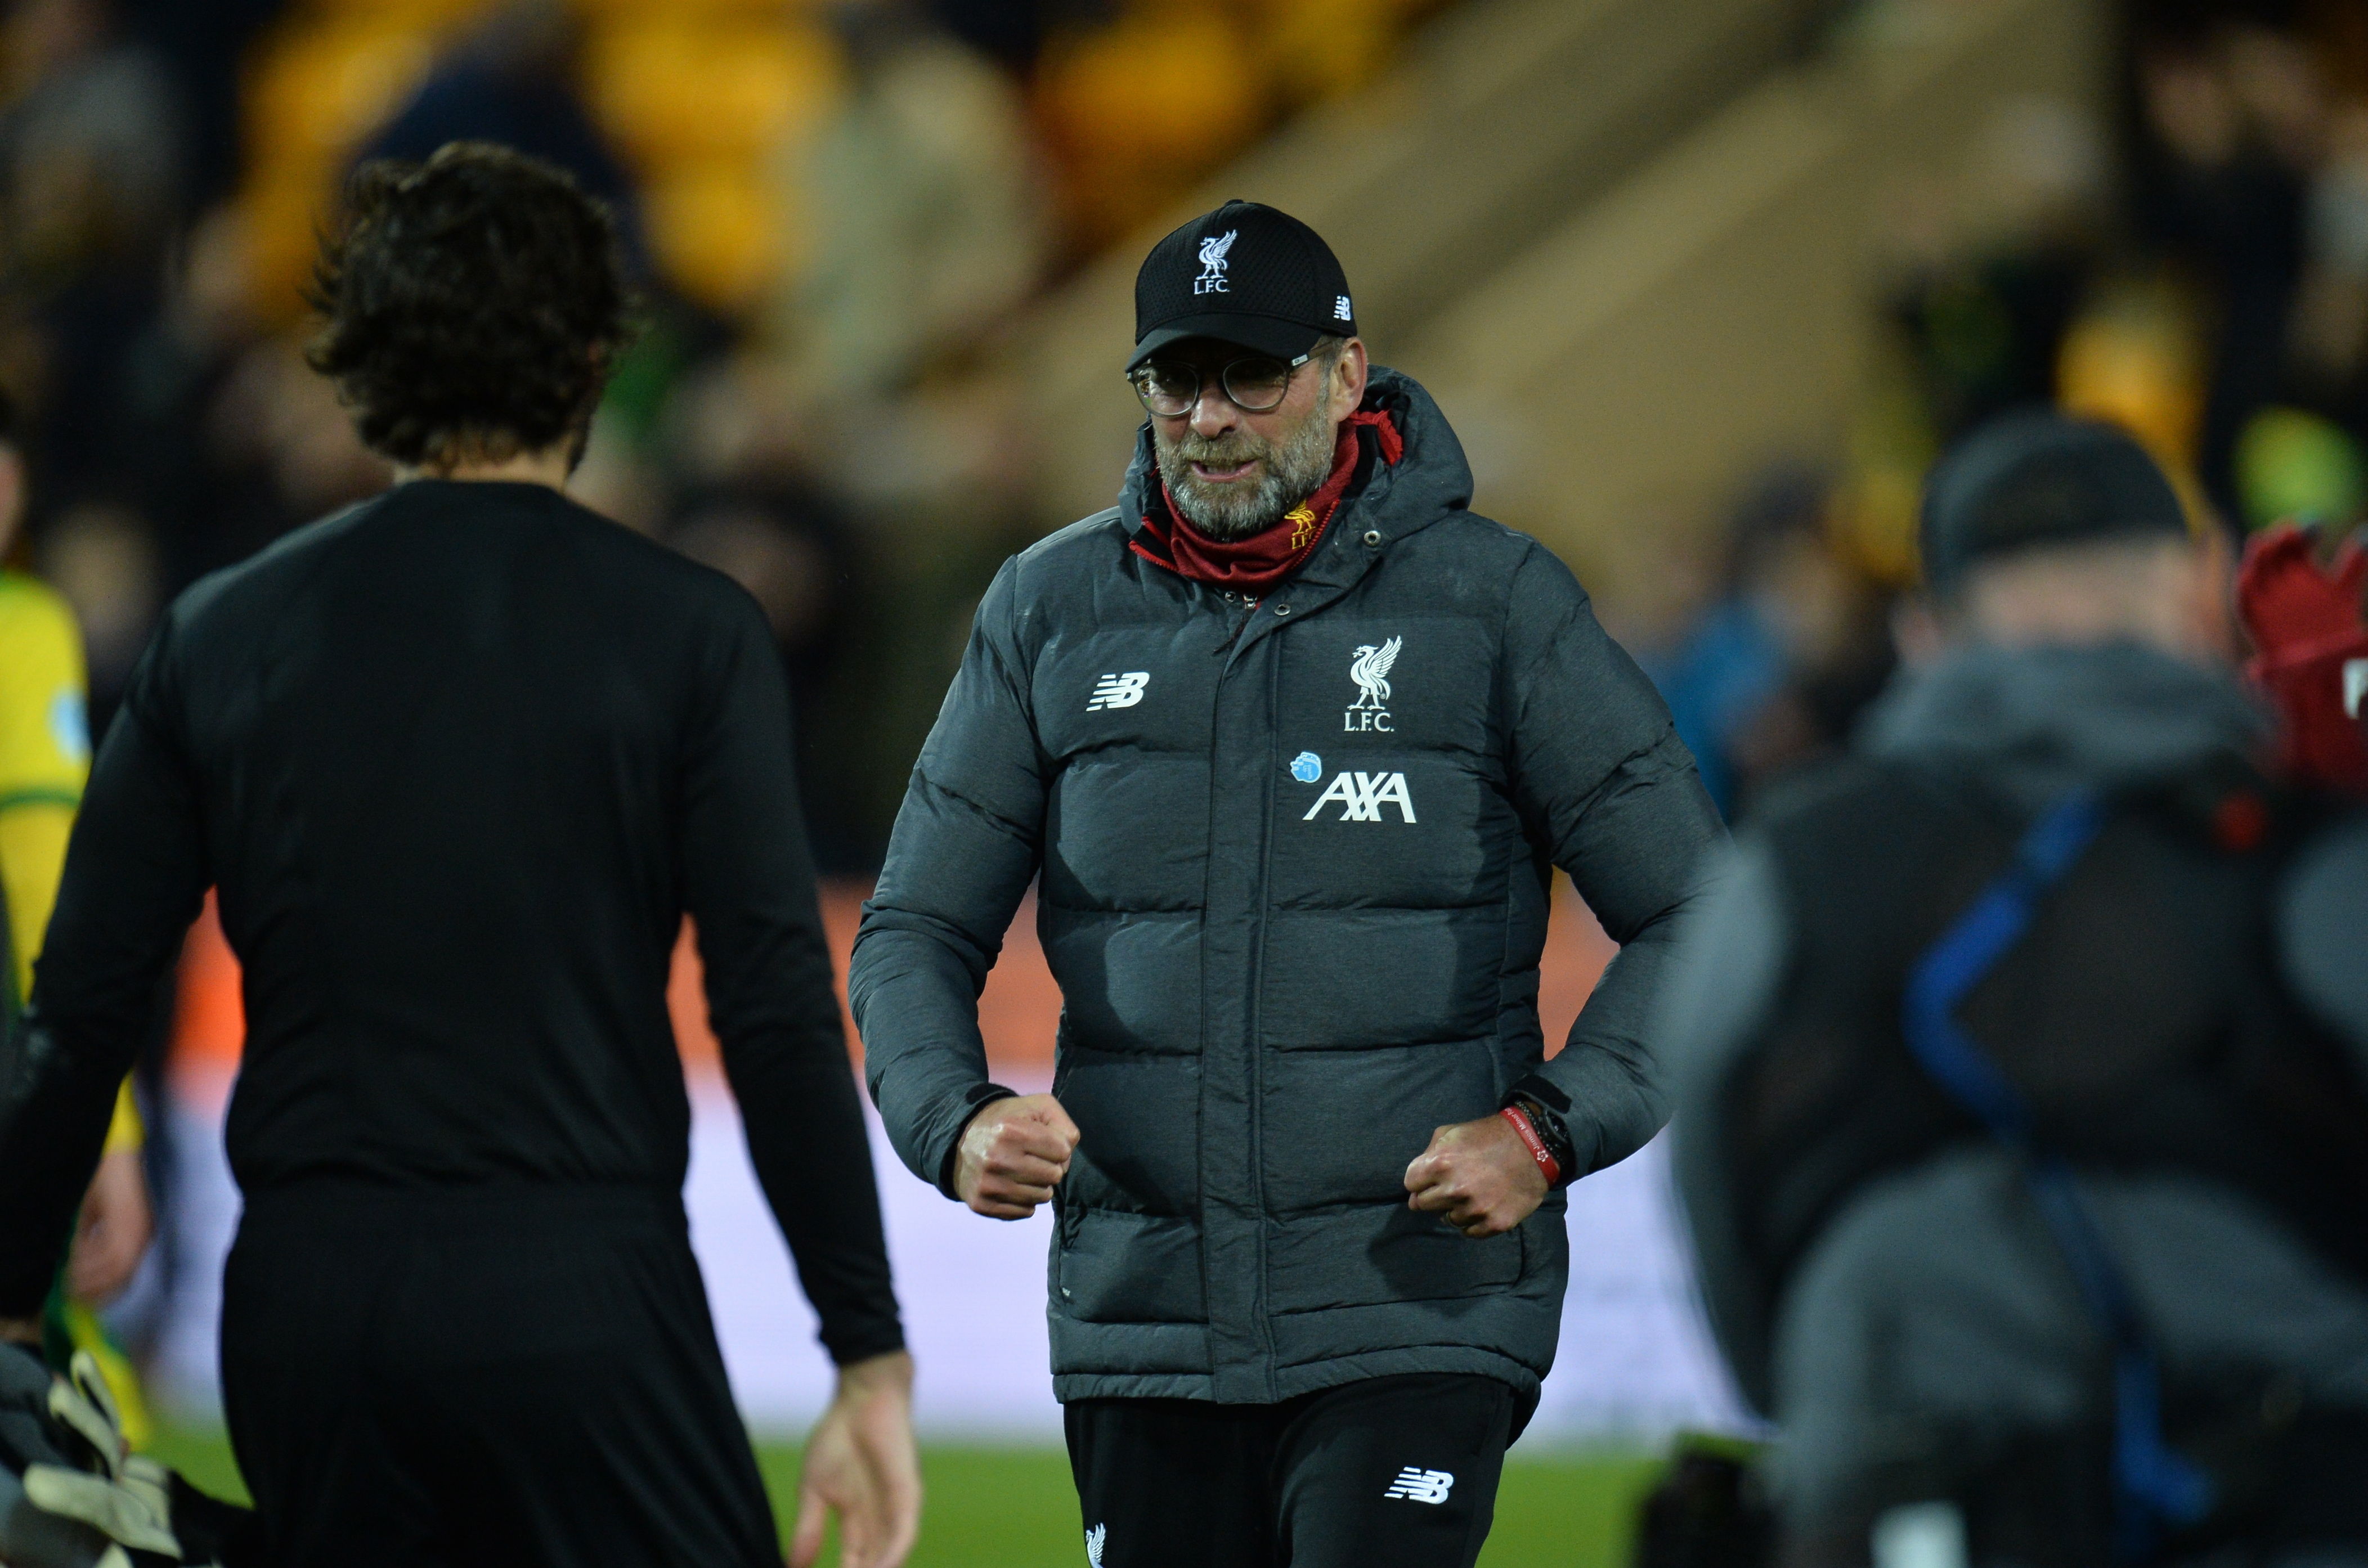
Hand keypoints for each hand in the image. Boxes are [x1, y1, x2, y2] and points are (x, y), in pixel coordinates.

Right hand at [68, 1147, 152, 1305]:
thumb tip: (77, 1265)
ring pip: (115, 1266)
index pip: (124, 1276)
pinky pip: (110, 1248)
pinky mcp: (130, 1219)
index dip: (102, 1291)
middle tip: (69, 1291)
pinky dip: (90, 1254)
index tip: (81, 1298)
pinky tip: (75, 1251)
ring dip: (88, 1272)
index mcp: (139, 1236)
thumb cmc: (107, 1183)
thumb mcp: (98, 1217)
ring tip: (68, 1273)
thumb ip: (92, 1240)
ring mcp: (138, 1228)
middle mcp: (143, 1236)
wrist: (116, 1156)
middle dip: (93, 1287)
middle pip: (121, 1275)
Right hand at [789, 1350, 919, 1567]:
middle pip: (873, 1566)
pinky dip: (892, 1556)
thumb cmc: (838, 1438)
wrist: (860, 1398)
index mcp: (858, 1523)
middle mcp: (880, 1522)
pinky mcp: (909, 1495)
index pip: (853, 1565)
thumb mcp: (813, 1490)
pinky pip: (904, 1533)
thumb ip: (808, 1529)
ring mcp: (896, 1511)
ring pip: (890, 1557)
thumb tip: (790, 1567)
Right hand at [952, 1095, 1078, 1219]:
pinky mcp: (982, 1204)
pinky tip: (1011, 1184)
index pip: (1063, 1151)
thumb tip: (1066, 1159)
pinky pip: (1026, 1212)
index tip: (1043, 1142)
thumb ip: (1064, 1126)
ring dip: (1038, 1185)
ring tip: (1021, 1170)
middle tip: (1032, 1158)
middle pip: (1055, 1176)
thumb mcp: (1038, 1106)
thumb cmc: (1007, 1121)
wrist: (959, 1140)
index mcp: (1012, 1131)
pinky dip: (1024, 1200)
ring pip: (1043, 1197)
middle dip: (1049, 1166)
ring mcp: (988, 1185)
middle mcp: (998, 1160)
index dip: (1058, 1146)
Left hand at [1403, 1114, 1547, 1238]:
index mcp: (1440, 1163)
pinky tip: (1483, 1206)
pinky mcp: (1494, 1223)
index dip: (1420, 1180)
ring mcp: (1475, 1209)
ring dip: (1455, 1209)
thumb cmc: (1487, 1137)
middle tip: (1452, 1185)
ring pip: (1448, 1219)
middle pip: (1424, 1205)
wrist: (1533, 1146)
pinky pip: (1469, 1232)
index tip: (1432, 1177)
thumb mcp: (1451, 1133)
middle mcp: (1455, 1189)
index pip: (1410, 1184)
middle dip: (1434, 1195)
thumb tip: (1413, 1191)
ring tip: (1473, 1193)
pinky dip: (1473, 1222)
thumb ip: (1426, 1157)